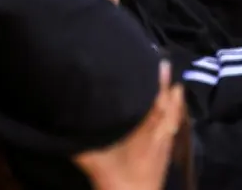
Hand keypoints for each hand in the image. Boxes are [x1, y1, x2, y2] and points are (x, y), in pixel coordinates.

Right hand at [74, 61, 185, 189]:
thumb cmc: (116, 181)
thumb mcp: (94, 163)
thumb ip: (80, 144)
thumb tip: (64, 125)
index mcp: (147, 133)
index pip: (158, 103)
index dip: (161, 84)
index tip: (161, 64)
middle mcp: (161, 133)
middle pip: (171, 104)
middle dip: (168, 85)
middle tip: (163, 63)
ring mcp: (167, 142)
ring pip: (176, 114)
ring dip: (174, 97)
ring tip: (171, 79)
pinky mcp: (169, 150)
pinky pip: (176, 124)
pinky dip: (176, 111)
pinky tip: (174, 105)